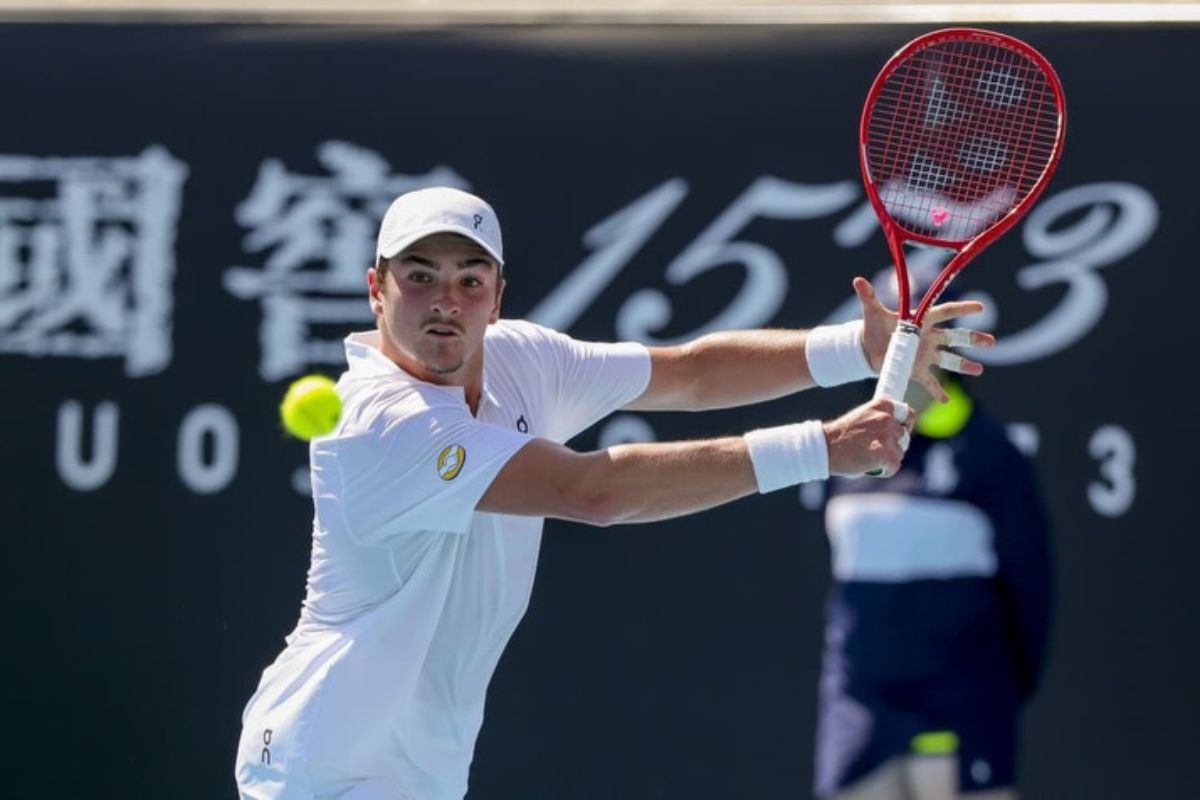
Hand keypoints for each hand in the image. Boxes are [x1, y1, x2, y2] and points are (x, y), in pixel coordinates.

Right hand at [823, 397, 914, 477]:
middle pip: (905, 437)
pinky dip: (884, 470)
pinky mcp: (884, 454)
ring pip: (899, 453)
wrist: (825, 447)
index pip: (908, 414)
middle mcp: (886, 418)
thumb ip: (881, 419)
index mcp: (882, 405)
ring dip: (887, 458)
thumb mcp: (863, 417)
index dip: (904, 426)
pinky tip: (870, 467)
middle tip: (875, 449)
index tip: (897, 433)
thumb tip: (900, 429)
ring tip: (869, 457)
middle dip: (894, 445)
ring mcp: (886, 436)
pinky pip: (894, 466)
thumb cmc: (842, 435)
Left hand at [852, 276, 995, 402]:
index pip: (944, 312)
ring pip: (949, 359)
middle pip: (954, 336)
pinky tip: (944, 399)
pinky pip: (930, 381)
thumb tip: (858, 280)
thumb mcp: (871, 313)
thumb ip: (868, 297)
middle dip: (973, 339)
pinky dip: (937, 391)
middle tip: (990, 342)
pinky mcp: (917, 370)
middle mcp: (927, 337)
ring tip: (980, 370)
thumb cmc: (873, 327)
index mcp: (920, 320)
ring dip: (964, 365)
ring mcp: (925, 354)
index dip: (962, 309)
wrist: (867, 349)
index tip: (980, 308)